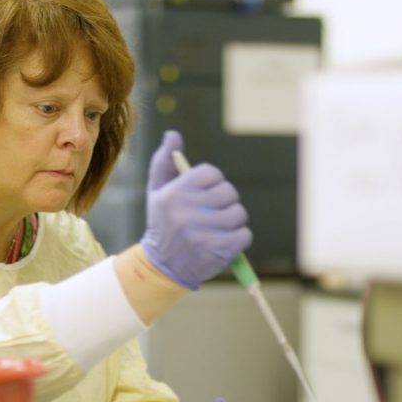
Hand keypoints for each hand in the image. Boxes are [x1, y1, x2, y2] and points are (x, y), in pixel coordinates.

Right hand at [140, 130, 251, 289]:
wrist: (162, 266)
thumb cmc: (163, 223)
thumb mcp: (157, 191)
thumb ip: (164, 161)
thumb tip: (173, 135)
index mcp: (174, 193)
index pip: (212, 173)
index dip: (212, 183)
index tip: (203, 194)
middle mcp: (187, 212)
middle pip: (229, 192)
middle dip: (224, 201)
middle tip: (212, 212)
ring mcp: (203, 233)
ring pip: (238, 213)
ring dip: (232, 220)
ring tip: (218, 228)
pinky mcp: (218, 251)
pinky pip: (245, 234)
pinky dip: (239, 238)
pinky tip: (224, 241)